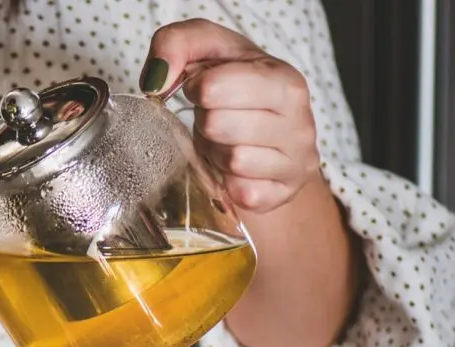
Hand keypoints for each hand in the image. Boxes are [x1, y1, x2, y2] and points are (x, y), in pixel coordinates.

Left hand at [140, 18, 320, 213]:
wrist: (265, 133)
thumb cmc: (233, 89)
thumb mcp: (206, 50)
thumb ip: (175, 44)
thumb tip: (155, 81)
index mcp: (284, 80)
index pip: (213, 87)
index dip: (196, 89)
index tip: (204, 90)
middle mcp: (299, 121)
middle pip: (218, 125)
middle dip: (207, 123)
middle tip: (216, 119)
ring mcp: (296, 162)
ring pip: (233, 161)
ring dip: (217, 153)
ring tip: (226, 142)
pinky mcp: (282, 193)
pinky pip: (242, 193)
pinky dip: (228, 183)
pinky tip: (234, 168)